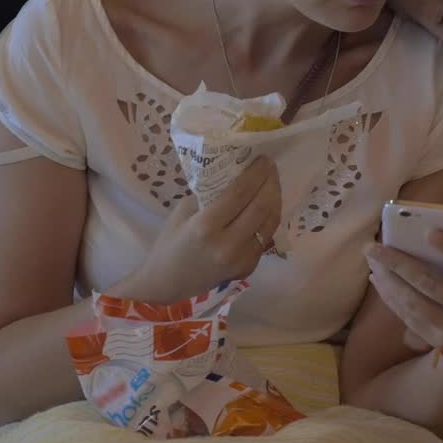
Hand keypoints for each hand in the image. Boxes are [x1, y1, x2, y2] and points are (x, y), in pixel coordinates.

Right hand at [128, 157, 281, 303]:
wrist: (166, 284)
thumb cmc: (170, 243)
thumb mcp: (183, 212)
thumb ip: (209, 194)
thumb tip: (234, 173)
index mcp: (206, 226)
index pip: (240, 193)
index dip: (256, 173)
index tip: (264, 158)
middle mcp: (227, 244)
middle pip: (261, 206)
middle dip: (270, 182)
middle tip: (271, 167)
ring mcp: (241, 259)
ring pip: (270, 223)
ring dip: (275, 199)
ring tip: (272, 182)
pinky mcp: (248, 268)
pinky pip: (265, 237)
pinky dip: (269, 218)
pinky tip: (267, 205)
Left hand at [366, 235, 442, 368]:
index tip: (428, 233)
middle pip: (431, 283)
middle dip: (398, 263)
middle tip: (373, 246)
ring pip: (413, 301)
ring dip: (387, 279)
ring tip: (371, 259)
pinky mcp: (436, 339)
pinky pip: (408, 316)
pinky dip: (390, 296)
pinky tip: (378, 279)